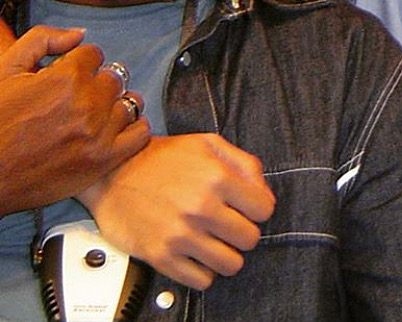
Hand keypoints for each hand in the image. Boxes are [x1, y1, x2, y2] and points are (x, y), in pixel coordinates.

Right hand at [0, 19, 148, 214]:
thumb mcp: (6, 70)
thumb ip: (43, 39)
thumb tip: (80, 34)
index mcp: (66, 77)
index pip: (95, 55)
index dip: (79, 65)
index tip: (65, 78)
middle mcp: (87, 103)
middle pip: (114, 78)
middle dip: (97, 84)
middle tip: (76, 99)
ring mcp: (99, 132)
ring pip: (129, 102)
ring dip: (114, 106)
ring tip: (93, 116)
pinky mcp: (104, 160)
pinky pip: (140, 133)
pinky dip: (132, 128)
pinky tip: (114, 130)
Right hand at [79, 133, 275, 288]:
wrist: (113, 173)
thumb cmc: (162, 158)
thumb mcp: (209, 144)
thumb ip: (245, 164)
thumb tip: (263, 192)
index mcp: (218, 178)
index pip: (264, 209)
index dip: (258, 210)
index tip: (247, 210)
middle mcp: (201, 208)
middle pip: (250, 239)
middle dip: (244, 233)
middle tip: (230, 227)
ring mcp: (181, 235)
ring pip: (230, 264)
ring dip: (226, 255)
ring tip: (215, 242)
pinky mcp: (161, 257)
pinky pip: (201, 281)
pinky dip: (204, 272)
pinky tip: (197, 255)